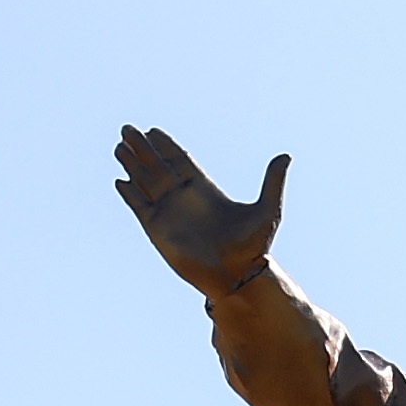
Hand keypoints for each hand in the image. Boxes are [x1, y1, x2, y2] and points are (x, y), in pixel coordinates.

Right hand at [113, 124, 287, 297]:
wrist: (237, 277)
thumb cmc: (253, 248)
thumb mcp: (267, 210)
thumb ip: (272, 182)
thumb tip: (286, 155)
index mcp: (205, 189)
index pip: (179, 160)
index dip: (165, 145)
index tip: (153, 130)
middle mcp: (184, 198)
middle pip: (157, 165)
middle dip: (143, 147)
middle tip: (128, 128)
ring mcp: (169, 213)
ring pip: (144, 181)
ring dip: (131, 163)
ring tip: (120, 145)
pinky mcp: (158, 229)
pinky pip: (139, 206)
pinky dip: (129, 193)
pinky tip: (120, 180)